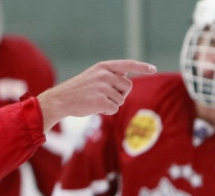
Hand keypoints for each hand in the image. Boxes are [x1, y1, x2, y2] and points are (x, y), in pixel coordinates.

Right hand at [37, 60, 156, 129]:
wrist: (61, 100)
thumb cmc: (78, 90)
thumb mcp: (94, 76)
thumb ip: (110, 76)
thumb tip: (127, 80)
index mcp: (104, 66)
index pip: (128, 64)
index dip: (142, 67)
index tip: (153, 69)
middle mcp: (105, 74)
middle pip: (128, 86)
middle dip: (121, 94)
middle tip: (104, 96)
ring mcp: (103, 87)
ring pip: (121, 99)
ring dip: (112, 104)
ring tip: (95, 100)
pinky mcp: (101, 101)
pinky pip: (114, 109)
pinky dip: (107, 111)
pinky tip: (94, 107)